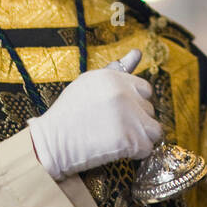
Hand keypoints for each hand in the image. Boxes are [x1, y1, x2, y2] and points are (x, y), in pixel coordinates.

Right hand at [27, 48, 162, 179]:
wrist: (52, 143)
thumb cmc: (70, 113)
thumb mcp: (90, 84)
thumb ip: (117, 69)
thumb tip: (138, 52)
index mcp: (114, 77)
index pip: (146, 90)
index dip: (135, 103)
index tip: (120, 113)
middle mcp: (123, 94)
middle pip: (150, 110)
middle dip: (137, 121)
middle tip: (113, 128)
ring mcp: (127, 117)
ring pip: (154, 130)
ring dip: (142, 138)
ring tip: (120, 140)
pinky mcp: (128, 140)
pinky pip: (147, 149)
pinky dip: (136, 154)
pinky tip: (118, 150)